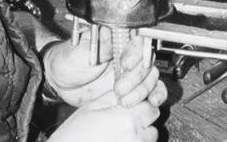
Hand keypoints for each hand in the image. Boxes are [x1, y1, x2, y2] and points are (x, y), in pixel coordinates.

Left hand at [42, 29, 166, 107]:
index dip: (135, 52)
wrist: (60, 83)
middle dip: (135, 77)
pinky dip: (156, 95)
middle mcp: (128, 54)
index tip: (124, 64)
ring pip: (152, 76)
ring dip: (142, 90)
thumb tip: (112, 33)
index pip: (137, 40)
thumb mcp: (79, 50)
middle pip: (147, 61)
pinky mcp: (133, 89)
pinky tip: (151, 101)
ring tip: (124, 100)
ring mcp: (132, 72)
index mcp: (117, 40)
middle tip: (118, 88)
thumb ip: (98, 44)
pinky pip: (153, 90)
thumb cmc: (68, 60)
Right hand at [46, 90, 160, 141]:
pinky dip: (134, 141)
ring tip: (120, 132)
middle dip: (142, 118)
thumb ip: (114, 97)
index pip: (150, 105)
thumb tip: (126, 90)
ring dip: (140, 133)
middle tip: (124, 119)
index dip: (141, 102)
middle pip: (152, 122)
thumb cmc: (74, 136)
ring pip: (150, 137)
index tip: (131, 104)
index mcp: (126, 119)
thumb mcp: (92, 107)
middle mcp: (135, 136)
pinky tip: (118, 139)